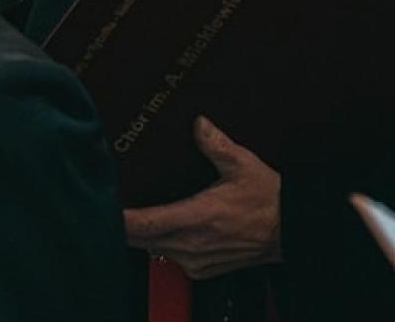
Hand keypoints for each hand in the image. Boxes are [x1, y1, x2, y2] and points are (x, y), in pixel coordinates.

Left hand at [124, 117, 281, 279]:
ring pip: (153, 249)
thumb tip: (198, 124)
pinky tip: (168, 228)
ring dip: (144, 233)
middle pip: (140, 239)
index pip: (144, 223)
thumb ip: (216, 143)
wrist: (290, 229)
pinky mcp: (201, 270)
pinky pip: (170, 258)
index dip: (119, 218)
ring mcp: (195, 260)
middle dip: (126, 224)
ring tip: (137, 213)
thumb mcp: (243, 164)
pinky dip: (163, 244)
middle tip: (113, 204)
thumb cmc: (269, 200)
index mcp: (197, 217)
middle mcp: (192, 244)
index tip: (104, 206)